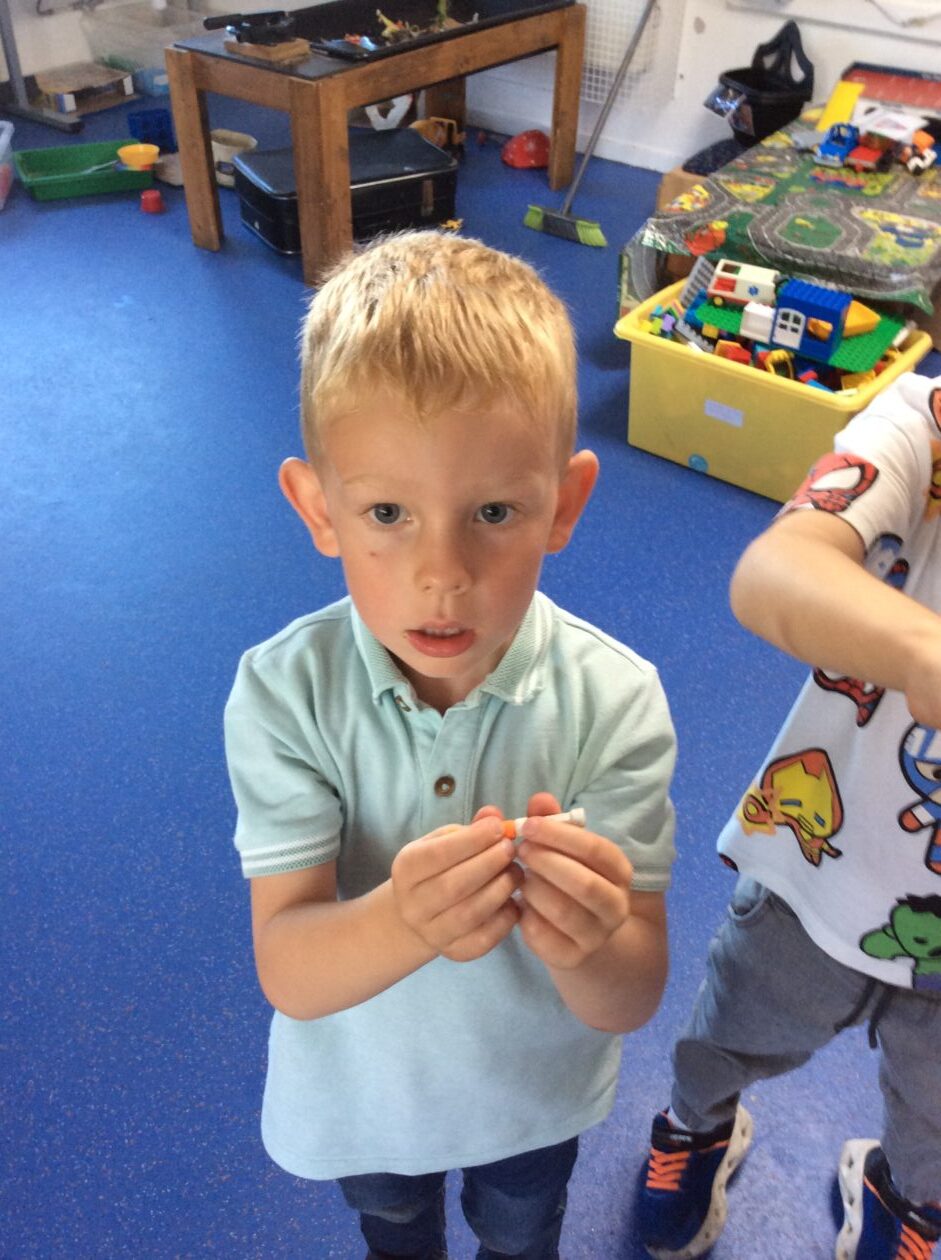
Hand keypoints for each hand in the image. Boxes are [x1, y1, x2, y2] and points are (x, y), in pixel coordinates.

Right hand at [390, 815, 522, 962]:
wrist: (423, 912)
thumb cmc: (439, 867)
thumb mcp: (446, 841)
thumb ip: (471, 827)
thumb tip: (494, 816)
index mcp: (406, 869)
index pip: (438, 854)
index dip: (472, 840)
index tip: (499, 828)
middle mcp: (413, 904)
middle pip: (454, 885)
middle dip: (490, 863)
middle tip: (511, 849)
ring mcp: (432, 933)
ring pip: (470, 913)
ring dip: (501, 889)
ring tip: (516, 872)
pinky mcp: (455, 952)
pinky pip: (484, 939)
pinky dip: (505, 918)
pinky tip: (515, 900)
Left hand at [515, 793, 632, 969]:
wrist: (583, 934)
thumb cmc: (570, 876)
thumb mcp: (566, 848)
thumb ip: (553, 822)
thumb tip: (539, 799)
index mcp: (620, 871)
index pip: (595, 850)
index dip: (558, 835)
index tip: (527, 825)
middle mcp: (617, 905)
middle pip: (583, 883)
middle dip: (545, 862)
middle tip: (519, 850)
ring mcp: (597, 935)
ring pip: (563, 911)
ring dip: (534, 889)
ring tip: (520, 877)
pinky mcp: (572, 957)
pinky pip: (544, 937)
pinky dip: (526, 917)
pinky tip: (519, 904)